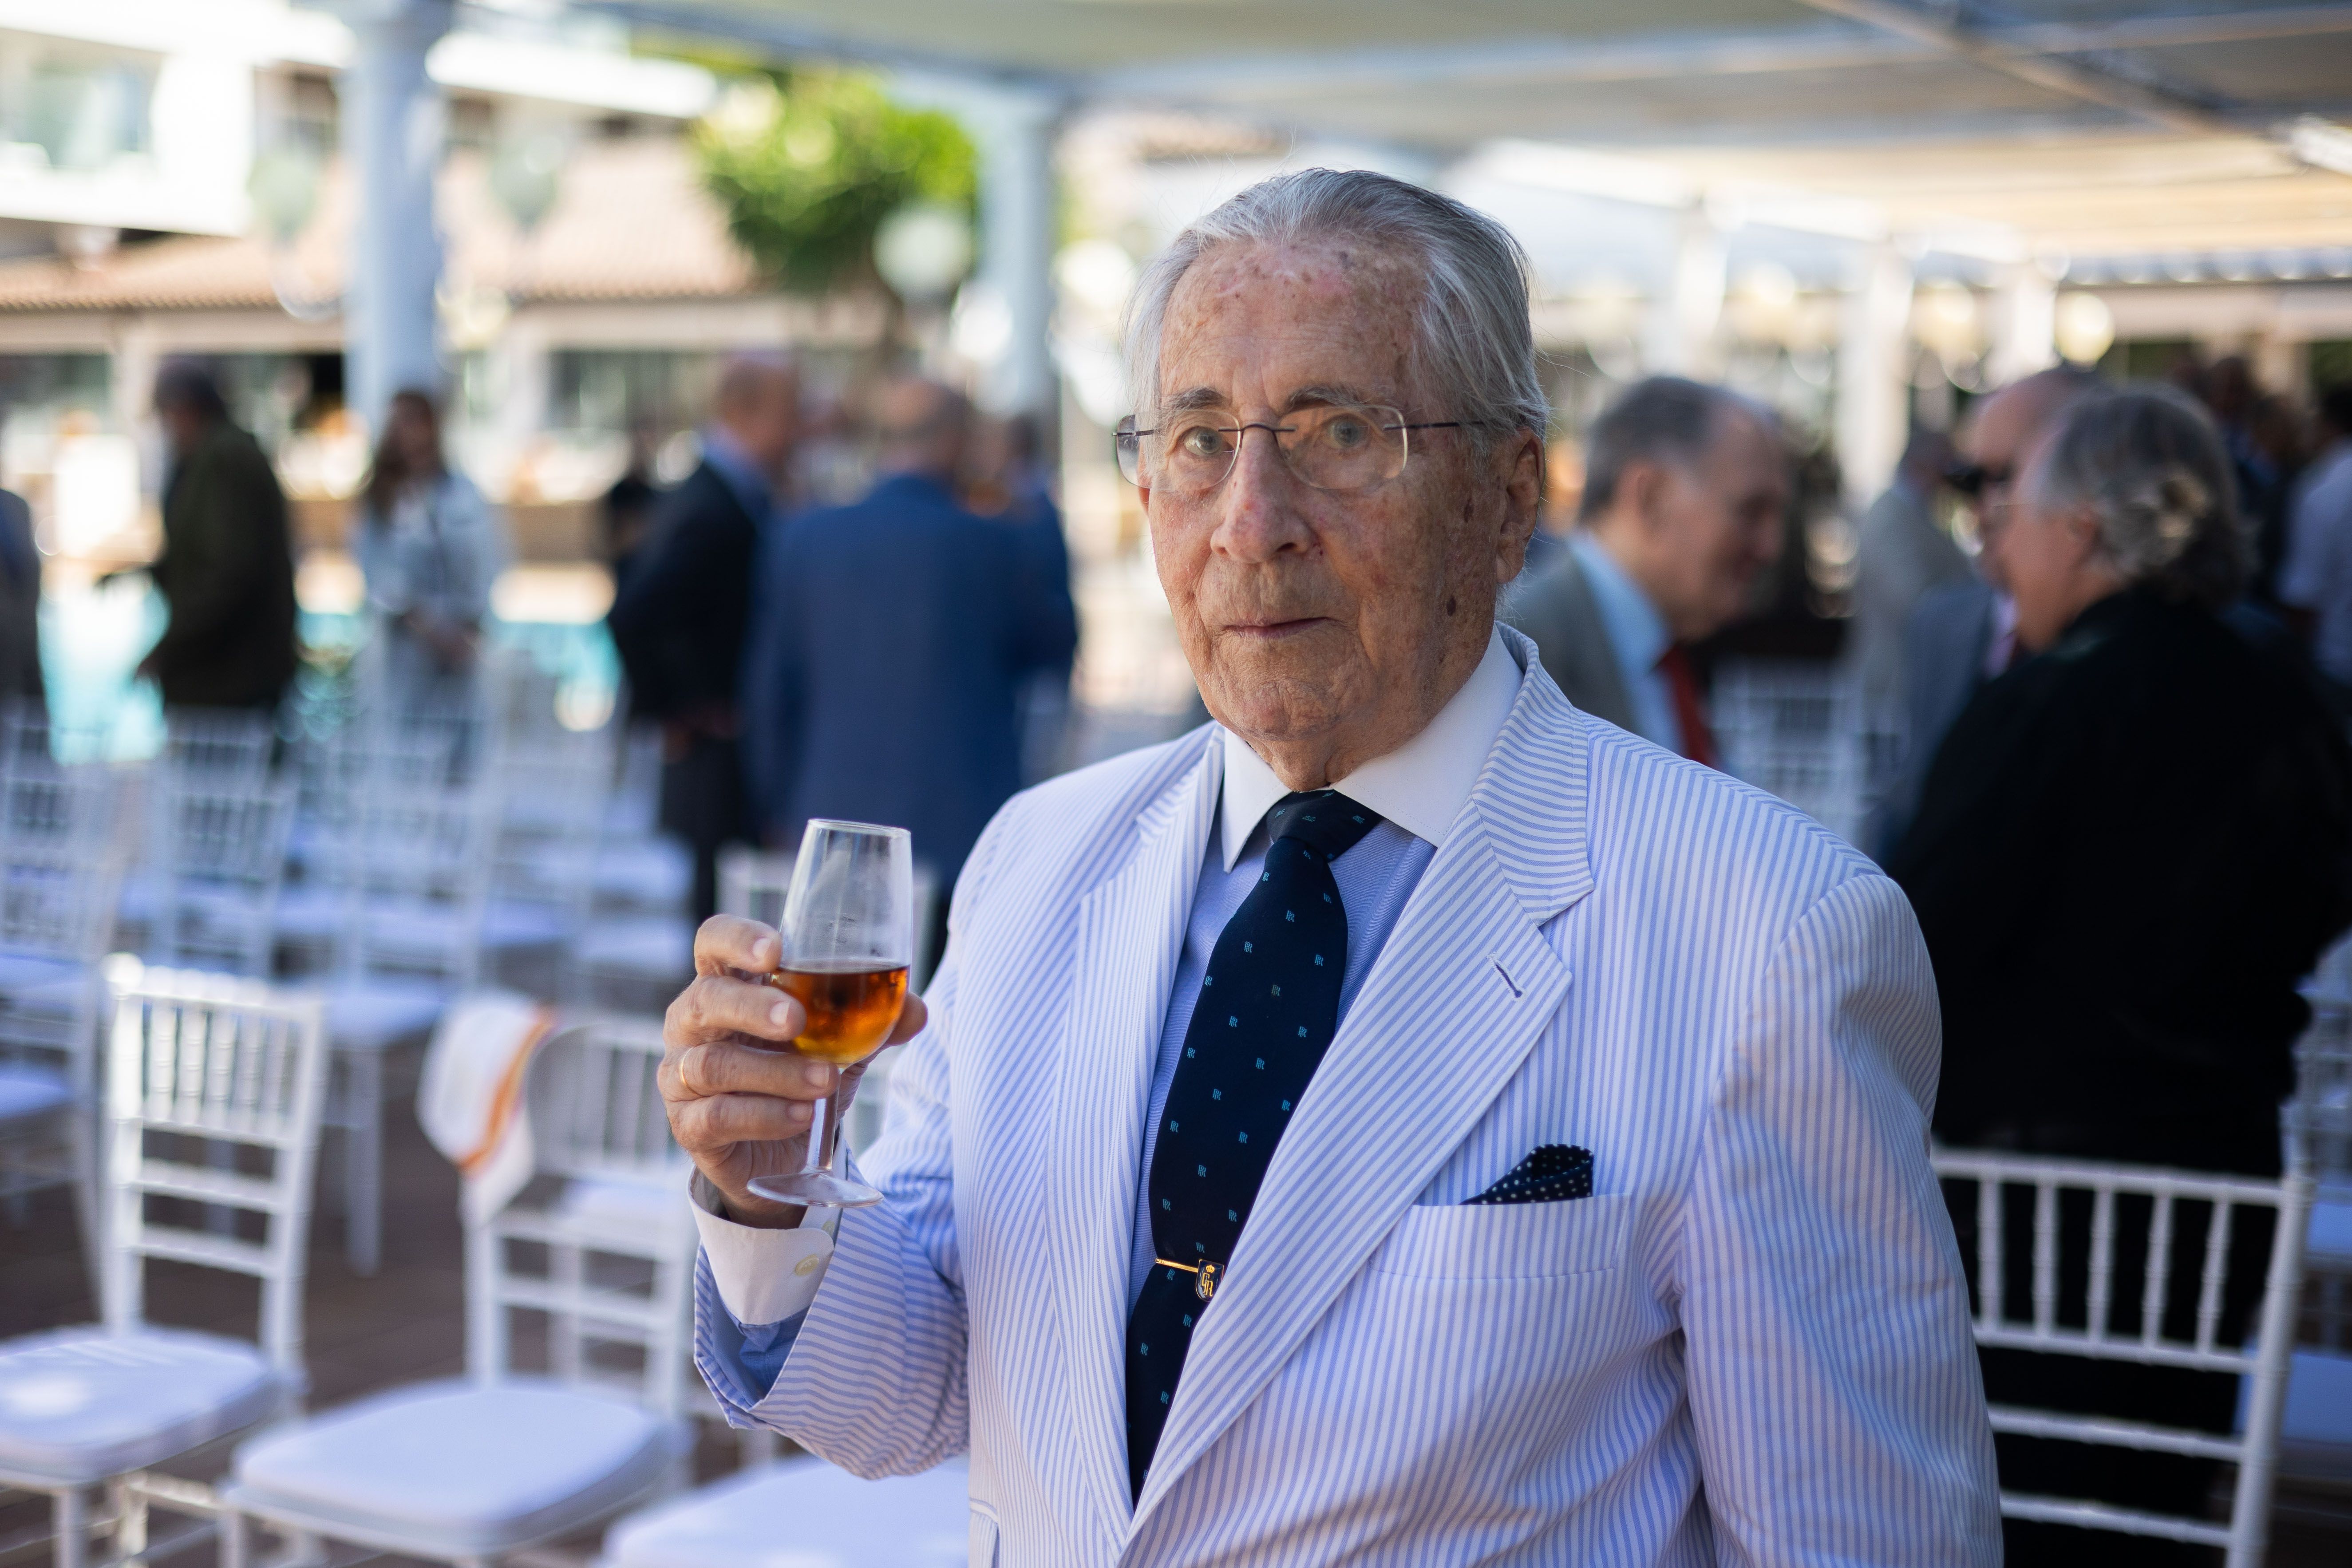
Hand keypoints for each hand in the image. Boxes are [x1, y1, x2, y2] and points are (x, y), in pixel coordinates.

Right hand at [660, 915, 927, 1227]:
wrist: (778, 1150)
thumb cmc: (797, 1074)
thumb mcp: (838, 1043)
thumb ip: (872, 1022)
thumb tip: (917, 1010)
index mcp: (726, 985)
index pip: (713, 943)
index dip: (736, 939)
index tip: (775, 950)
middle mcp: (693, 1024)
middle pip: (705, 1000)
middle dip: (752, 1007)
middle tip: (797, 1020)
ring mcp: (680, 1075)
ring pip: (713, 1064)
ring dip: (775, 1072)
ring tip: (825, 1080)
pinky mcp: (687, 1124)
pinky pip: (716, 1116)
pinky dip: (763, 1115)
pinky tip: (800, 1115)